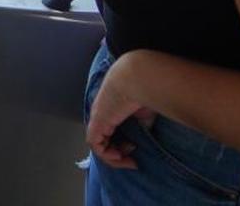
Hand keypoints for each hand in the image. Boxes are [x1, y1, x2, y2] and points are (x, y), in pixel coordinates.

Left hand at [86, 52, 155, 169]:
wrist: (136, 80)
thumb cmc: (143, 92)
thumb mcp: (144, 113)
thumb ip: (141, 125)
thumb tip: (142, 139)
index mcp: (111, 108)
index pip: (110, 130)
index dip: (121, 143)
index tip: (135, 149)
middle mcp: (101, 113)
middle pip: (103, 138)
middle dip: (117, 152)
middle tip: (132, 158)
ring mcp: (97, 118)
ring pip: (97, 143)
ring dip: (112, 156)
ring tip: (127, 159)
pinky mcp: (96, 122)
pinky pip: (95, 144)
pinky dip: (106, 155)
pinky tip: (120, 156)